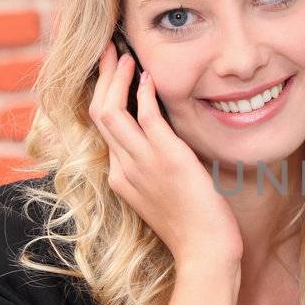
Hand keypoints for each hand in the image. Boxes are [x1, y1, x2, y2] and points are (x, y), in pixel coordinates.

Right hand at [89, 41, 242, 271]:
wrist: (205, 253)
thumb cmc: (194, 228)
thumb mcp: (165, 196)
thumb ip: (157, 170)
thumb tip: (166, 143)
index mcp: (121, 179)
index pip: (103, 129)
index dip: (104, 96)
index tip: (111, 75)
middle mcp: (124, 169)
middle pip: (98, 113)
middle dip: (101, 78)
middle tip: (109, 51)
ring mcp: (142, 164)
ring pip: (111, 111)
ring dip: (116, 77)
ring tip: (124, 54)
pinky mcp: (167, 159)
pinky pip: (146, 118)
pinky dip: (143, 93)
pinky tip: (149, 76)